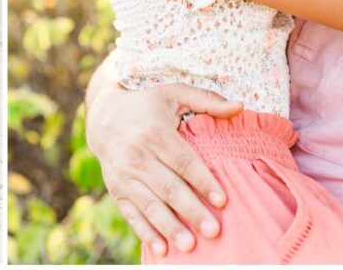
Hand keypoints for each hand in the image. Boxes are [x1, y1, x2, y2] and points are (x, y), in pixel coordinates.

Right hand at [85, 81, 241, 254]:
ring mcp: (124, 175)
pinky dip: (145, 233)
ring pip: (150, 204)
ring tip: (190, 245)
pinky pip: (131, 214)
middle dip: (191, 211)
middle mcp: (136, 155)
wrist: (103, 115)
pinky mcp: (116, 189)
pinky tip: (162, 250)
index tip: (223, 200)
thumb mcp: (173, 93)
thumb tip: (239, 106)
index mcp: (154, 132)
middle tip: (213, 231)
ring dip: (169, 227)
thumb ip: (206, 99)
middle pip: (168, 187)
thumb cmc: (146, 104)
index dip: (203, 181)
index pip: (182, 161)